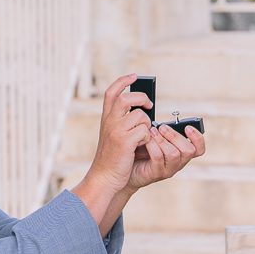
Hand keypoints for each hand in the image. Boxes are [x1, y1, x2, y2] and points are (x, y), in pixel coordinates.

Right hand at [71, 76, 153, 231]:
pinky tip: (142, 146)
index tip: (134, 76)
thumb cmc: (114, 158)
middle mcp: (109, 122)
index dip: (122, 81)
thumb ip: (125, 122)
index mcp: (106, 119)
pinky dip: (147, 138)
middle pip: (126, 99)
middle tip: (149, 105)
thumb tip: (144, 110)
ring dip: (147, 125)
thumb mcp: (115, 135)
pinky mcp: (124, 141)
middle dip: (141, 98)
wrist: (105, 177)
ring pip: (140, 116)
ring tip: (143, 136)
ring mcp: (115, 131)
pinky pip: (144, 131)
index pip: (112, 93)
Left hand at [125, 120, 204, 191]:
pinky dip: (152, 146)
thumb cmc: (141, 149)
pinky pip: (158, 157)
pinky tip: (145, 140)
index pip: (199, 149)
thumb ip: (164, 131)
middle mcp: (178, 163)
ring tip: (152, 132)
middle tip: (162, 127)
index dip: (198, 138)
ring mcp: (168, 169)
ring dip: (162, 140)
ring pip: (174, 154)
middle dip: (175, 136)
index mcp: (181, 153)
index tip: (188, 127)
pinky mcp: (156, 173)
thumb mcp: (156, 138)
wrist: (126, 166)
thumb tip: (164, 123)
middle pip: (189, 151)